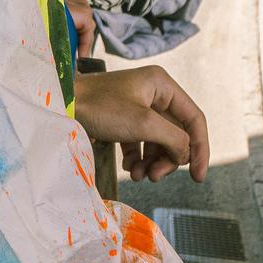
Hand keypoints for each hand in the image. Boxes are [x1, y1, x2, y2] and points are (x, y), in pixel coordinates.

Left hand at [74, 63, 208, 181]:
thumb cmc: (101, 107)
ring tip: (138, 175)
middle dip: (168, 159)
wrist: (62, 104)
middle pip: (176, 134)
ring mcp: (138, 105)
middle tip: (155, 176)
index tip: (199, 177)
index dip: (200, 149)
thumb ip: (173, 139)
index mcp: (162, 85)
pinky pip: (141, 142)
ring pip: (158, 141)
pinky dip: (138, 158)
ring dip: (152, 162)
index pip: (194, 119)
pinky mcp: (123, 118)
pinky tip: (129, 168)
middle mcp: (153, 92)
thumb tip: (186, 154)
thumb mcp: (143, 123)